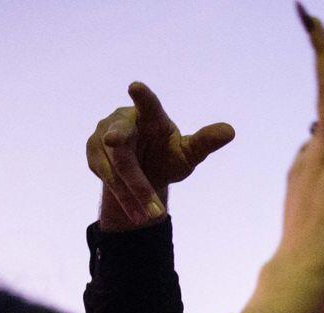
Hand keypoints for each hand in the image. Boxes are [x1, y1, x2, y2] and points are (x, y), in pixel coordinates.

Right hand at [86, 82, 234, 231]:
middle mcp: (122, 120)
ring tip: (153, 215)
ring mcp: (102, 134)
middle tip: (113, 142)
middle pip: (122, 140)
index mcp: (150, 116)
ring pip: (116, 166)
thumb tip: (231, 131)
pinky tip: (137, 211)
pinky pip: (107, 177)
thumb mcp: (188, 153)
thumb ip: (205, 142)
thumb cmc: (168, 156)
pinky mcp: (93, 153)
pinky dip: (124, 196)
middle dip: (117, 141)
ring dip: (133, 192)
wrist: (144, 174)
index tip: (135, 86)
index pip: (148, 105)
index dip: (142, 97)